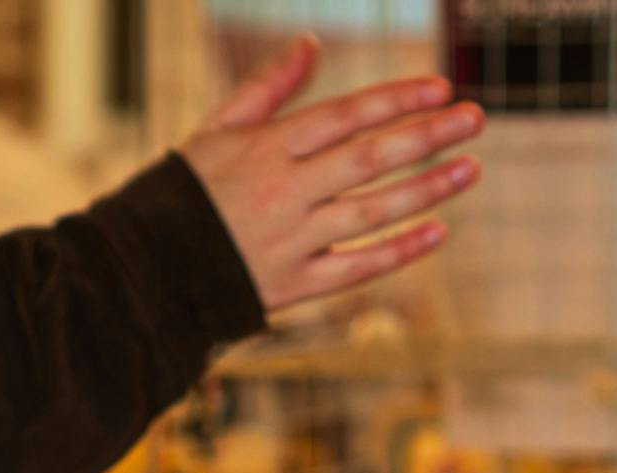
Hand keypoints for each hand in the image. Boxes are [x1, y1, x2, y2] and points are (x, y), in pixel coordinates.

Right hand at [180, 38, 482, 315]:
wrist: (141, 272)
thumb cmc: (184, 194)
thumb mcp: (217, 131)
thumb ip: (268, 88)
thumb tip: (310, 42)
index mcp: (265, 148)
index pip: (344, 115)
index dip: (396, 99)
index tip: (440, 87)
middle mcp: (282, 192)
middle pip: (368, 158)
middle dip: (426, 135)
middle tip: (475, 118)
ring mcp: (290, 241)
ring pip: (371, 211)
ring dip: (426, 189)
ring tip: (470, 168)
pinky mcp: (292, 286)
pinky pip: (355, 267)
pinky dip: (398, 251)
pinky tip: (438, 232)